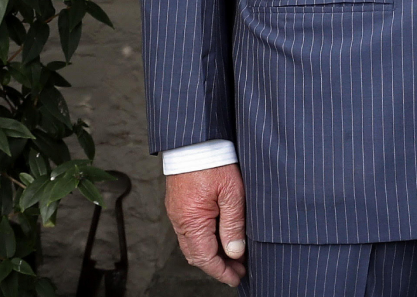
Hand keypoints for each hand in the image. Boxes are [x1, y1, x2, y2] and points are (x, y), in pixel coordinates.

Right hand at [165, 163, 246, 284]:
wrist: (195, 139)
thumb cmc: (214, 161)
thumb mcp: (232, 193)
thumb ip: (233, 224)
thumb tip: (235, 251)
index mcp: (192, 220)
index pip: (205, 258)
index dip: (221, 271)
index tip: (236, 278)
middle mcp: (180, 220)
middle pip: (196, 255)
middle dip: (218, 266)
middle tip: (239, 270)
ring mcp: (177, 212)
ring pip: (192, 244)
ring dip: (211, 254)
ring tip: (233, 256)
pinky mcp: (179, 204)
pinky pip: (189, 231)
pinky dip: (204, 240)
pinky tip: (219, 237)